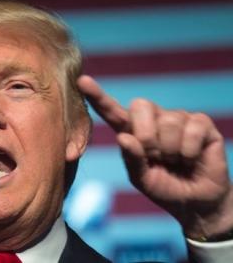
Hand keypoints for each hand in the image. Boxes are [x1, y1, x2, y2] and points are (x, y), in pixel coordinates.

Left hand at [77, 75, 232, 238]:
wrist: (195, 202)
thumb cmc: (163, 188)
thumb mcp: (141, 179)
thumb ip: (131, 159)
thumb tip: (124, 137)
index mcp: (131, 131)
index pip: (111, 111)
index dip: (98, 96)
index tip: (81, 81)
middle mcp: (153, 119)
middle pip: (141, 105)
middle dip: (147, 136)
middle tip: (156, 157)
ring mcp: (177, 118)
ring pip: (168, 121)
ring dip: (171, 150)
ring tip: (176, 161)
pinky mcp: (201, 123)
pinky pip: (192, 128)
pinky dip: (189, 151)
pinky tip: (191, 159)